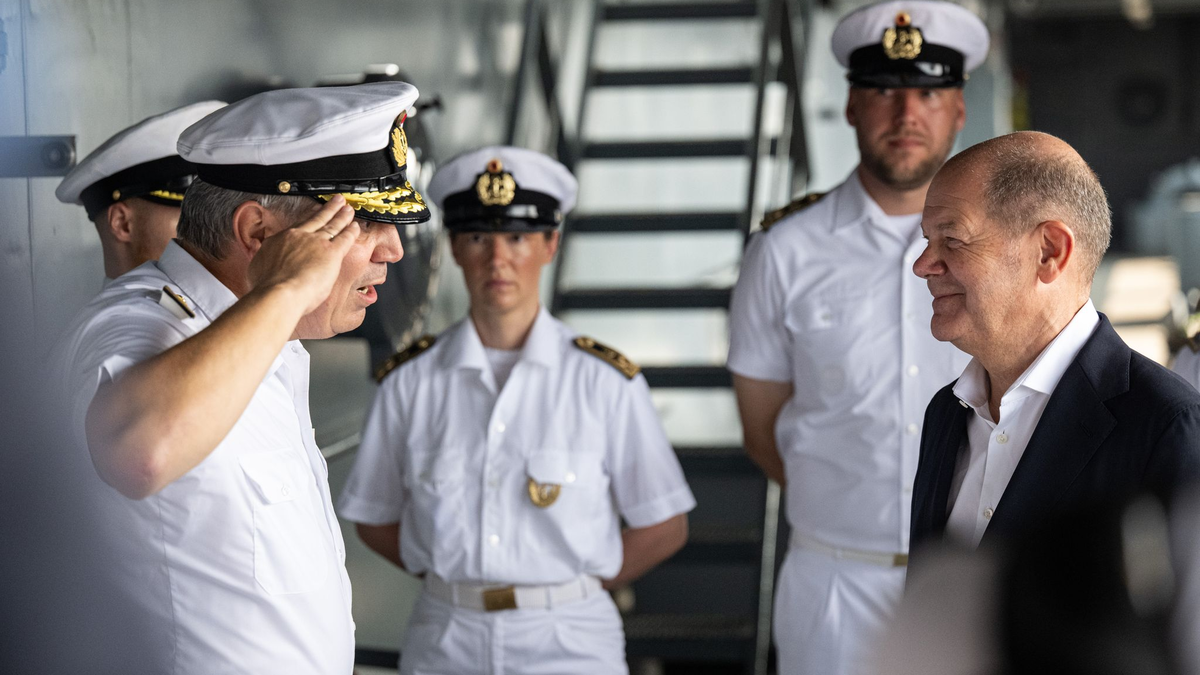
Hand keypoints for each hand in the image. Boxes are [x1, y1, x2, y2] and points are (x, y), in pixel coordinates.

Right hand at [248, 196, 358, 313]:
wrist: (277, 293)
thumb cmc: (266, 287)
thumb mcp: (256, 268)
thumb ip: (263, 262)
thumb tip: (261, 264)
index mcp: (281, 240)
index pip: (299, 226)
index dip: (309, 220)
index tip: (314, 216)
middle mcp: (299, 237)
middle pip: (317, 219)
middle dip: (329, 209)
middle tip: (337, 201)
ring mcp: (317, 243)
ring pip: (333, 225)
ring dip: (342, 216)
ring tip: (348, 209)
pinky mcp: (331, 253)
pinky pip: (344, 238)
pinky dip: (351, 231)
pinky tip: (355, 227)